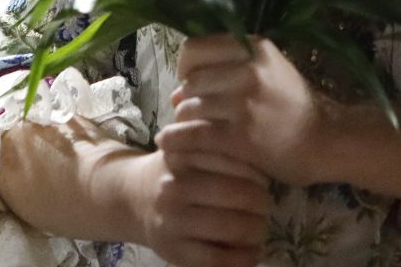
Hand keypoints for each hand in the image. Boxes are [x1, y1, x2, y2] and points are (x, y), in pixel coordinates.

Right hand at [118, 147, 271, 266]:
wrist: (133, 198)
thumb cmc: (175, 170)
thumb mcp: (190, 146)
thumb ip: (221, 145)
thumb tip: (266, 158)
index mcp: (183, 155)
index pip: (236, 161)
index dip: (260, 172)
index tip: (265, 178)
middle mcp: (175, 187)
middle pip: (238, 195)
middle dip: (263, 203)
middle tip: (267, 205)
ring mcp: (173, 221)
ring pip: (231, 228)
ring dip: (258, 230)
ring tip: (261, 228)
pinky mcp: (174, 252)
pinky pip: (217, 260)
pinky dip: (243, 259)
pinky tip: (252, 253)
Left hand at [170, 35, 331, 188]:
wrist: (325, 141)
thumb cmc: (294, 105)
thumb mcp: (270, 70)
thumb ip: (228, 70)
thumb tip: (177, 92)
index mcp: (255, 47)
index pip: (195, 47)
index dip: (186, 66)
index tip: (192, 81)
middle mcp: (249, 70)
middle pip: (190, 79)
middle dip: (185, 96)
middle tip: (192, 109)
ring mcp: (245, 104)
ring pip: (190, 107)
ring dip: (184, 120)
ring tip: (188, 128)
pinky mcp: (241, 136)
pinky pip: (195, 134)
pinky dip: (177, 140)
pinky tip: (170, 144)